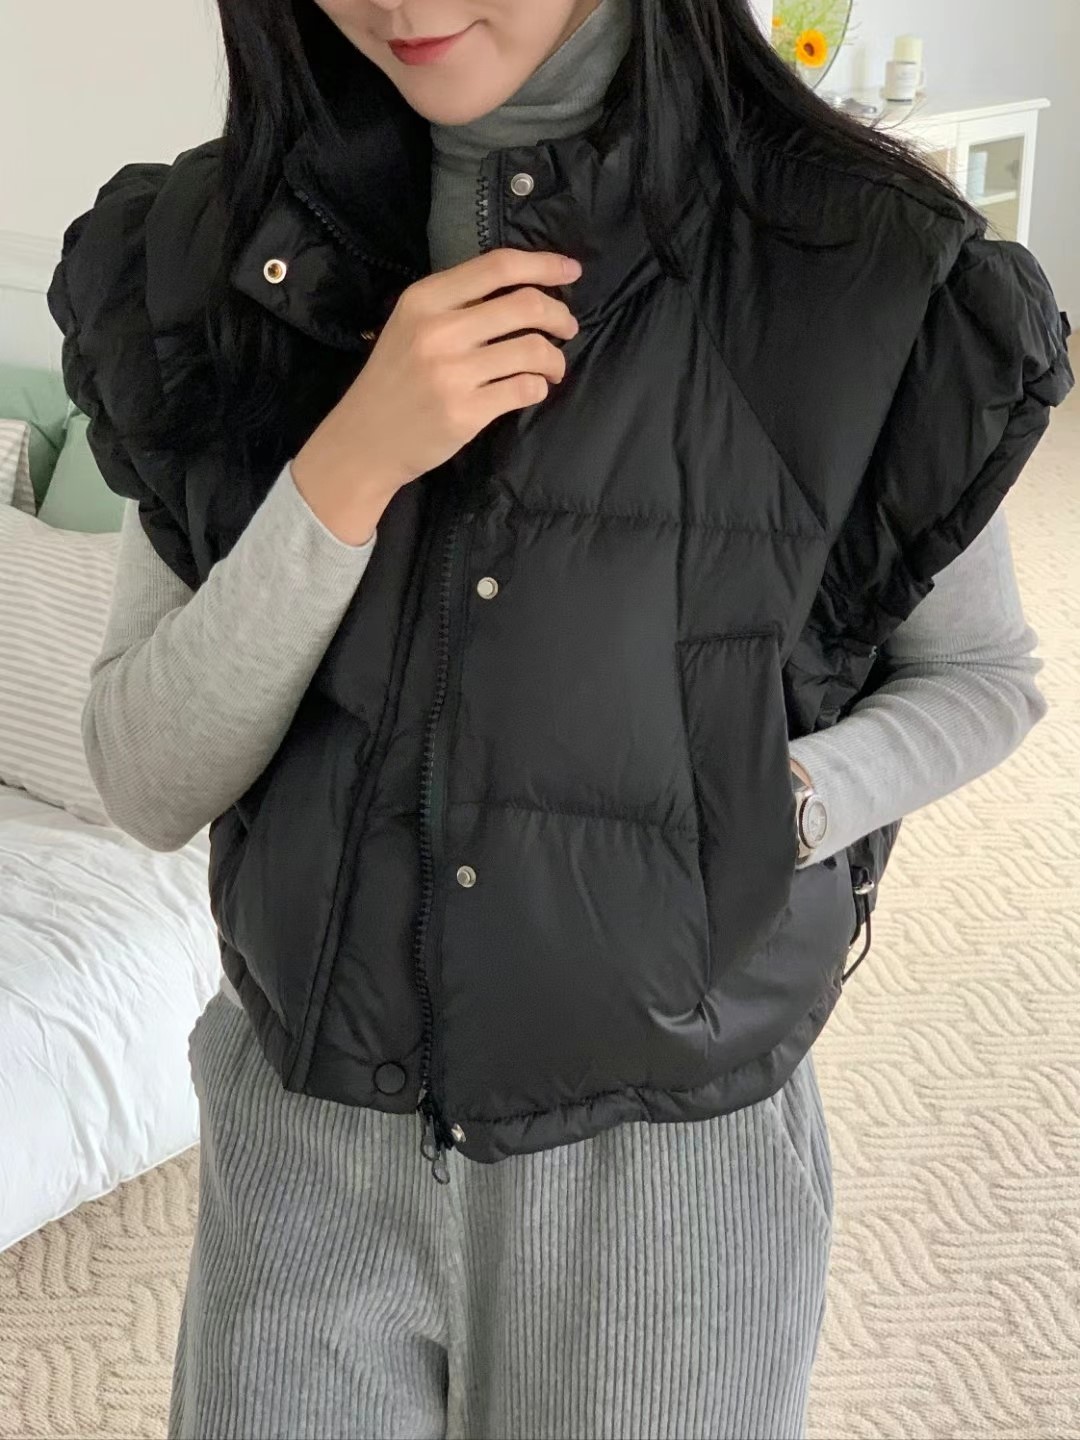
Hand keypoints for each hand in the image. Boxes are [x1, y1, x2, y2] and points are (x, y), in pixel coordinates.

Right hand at [292, 249, 581, 543]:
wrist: (365, 441)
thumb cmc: (395, 379)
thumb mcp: (411, 325)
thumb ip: (457, 303)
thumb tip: (526, 288)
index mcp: (425, 299)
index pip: (498, 266)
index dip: (544, 264)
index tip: (571, 271)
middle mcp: (439, 330)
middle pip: (526, 305)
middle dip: (559, 315)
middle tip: (566, 328)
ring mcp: (452, 373)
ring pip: (533, 350)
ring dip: (555, 358)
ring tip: (552, 367)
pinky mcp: (466, 412)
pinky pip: (525, 389)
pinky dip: (539, 387)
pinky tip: (532, 389)